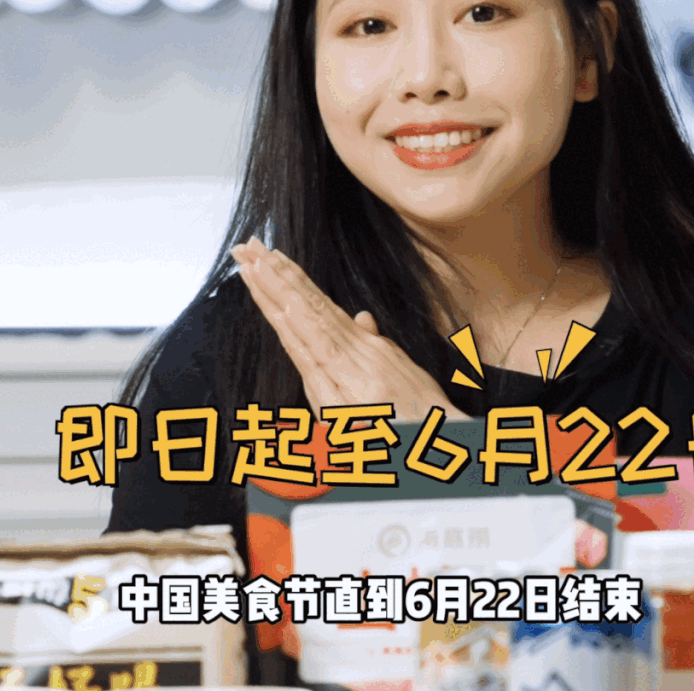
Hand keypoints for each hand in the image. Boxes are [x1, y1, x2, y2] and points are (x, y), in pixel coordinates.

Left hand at [231, 237, 468, 422]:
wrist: (447, 445)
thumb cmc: (426, 417)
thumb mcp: (404, 373)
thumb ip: (376, 344)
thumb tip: (361, 317)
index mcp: (361, 349)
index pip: (316, 308)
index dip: (289, 281)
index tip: (263, 258)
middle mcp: (355, 355)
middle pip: (306, 309)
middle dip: (274, 277)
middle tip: (246, 247)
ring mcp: (353, 372)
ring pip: (309, 324)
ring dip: (281, 292)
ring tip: (254, 265)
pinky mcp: (356, 393)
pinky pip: (325, 358)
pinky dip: (306, 330)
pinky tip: (286, 309)